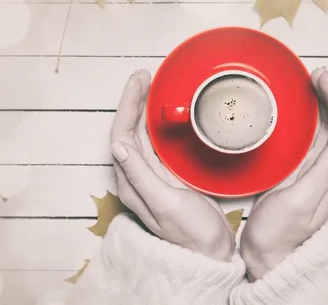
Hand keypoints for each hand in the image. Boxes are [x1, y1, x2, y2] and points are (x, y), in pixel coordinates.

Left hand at [110, 69, 235, 261]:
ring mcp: (152, 176)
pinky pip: (156, 143)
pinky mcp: (167, 176)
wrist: (210, 252)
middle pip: (129, 130)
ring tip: (153, 86)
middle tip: (146, 75)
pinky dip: (157, 124)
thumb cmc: (191, 232)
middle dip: (134, 101)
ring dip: (144, 109)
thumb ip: (141, 176)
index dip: (127, 105)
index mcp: (132, 182)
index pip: (121, 135)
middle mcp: (137, 177)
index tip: (139, 81)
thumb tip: (117, 145)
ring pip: (141, 135)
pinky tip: (165, 114)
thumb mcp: (166, 203)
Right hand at [240, 67, 327, 279]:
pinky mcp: (299, 172)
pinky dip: (305, 119)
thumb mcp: (301, 202)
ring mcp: (314, 170)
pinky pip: (309, 138)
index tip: (320, 80)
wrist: (266, 256)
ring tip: (306, 84)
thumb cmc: (279, 234)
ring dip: (320, 104)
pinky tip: (293, 111)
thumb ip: (323, 173)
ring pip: (325, 129)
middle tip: (313, 75)